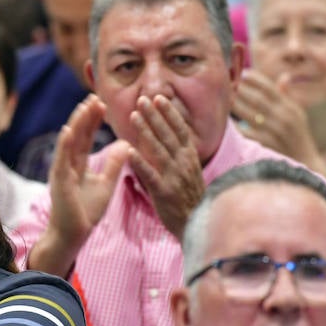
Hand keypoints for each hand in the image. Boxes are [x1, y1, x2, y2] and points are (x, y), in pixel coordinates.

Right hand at [46, 96, 129, 249]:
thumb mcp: (105, 184)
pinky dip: (64, 144)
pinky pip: (61, 159)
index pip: (86, 136)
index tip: (101, 103)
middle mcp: (68, 163)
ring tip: (83, 106)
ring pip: (69, 141)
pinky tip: (68, 129)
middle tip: (94, 96)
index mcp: (78, 163)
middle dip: (85, 115)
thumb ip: (113, 164)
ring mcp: (62, 170)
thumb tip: (125, 144)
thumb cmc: (86, 211)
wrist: (73, 234)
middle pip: (78, 134)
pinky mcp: (59, 181)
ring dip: (75, 123)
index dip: (93, 119)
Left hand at [129, 95, 204, 239]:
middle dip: (155, 116)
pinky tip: (129, 151)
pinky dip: (140, 162)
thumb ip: (178, 156)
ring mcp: (174, 178)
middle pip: (168, 135)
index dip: (170, 114)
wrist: (197, 226)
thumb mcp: (189, 173)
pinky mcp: (164, 192)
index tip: (160, 98)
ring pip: (158, 150)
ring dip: (146, 131)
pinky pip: (150, 175)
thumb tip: (166, 138)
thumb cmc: (190, 200)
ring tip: (134, 116)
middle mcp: (184, 164)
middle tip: (142, 99)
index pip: (180, 130)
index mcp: (190, 158)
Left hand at [232, 70, 323, 172]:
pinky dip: (233, 125)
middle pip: (257, 99)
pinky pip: (244, 132)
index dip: (255, 79)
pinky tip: (223, 119)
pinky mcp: (264, 145)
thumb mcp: (298, 115)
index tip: (242, 73)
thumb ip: (288, 96)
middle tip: (227, 83)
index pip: (270, 88)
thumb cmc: (298, 136)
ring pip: (248, 113)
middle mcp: (283, 118)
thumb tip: (284, 76)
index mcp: (290, 108)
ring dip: (234, 104)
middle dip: (240, 89)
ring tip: (223, 97)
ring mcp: (273, 132)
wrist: (305, 164)